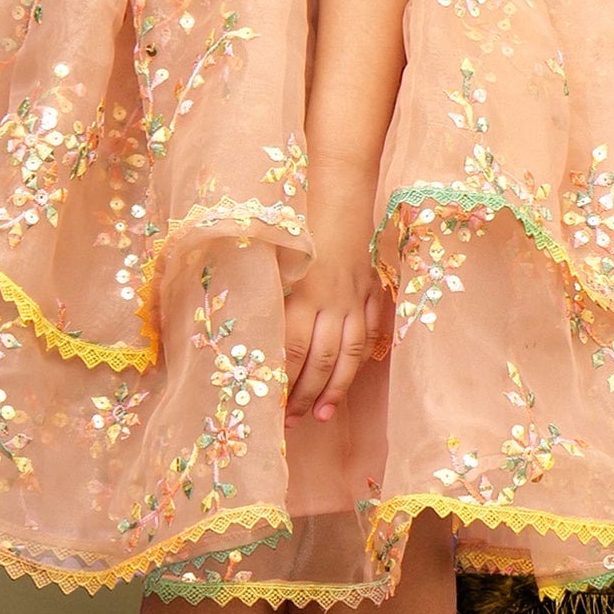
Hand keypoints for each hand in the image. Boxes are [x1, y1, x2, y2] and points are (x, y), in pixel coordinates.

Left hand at [283, 169, 391, 425]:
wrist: (340, 192)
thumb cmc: (299, 222)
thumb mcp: (274, 256)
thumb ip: (264, 292)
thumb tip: (241, 334)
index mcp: (302, 293)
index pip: (292, 351)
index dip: (283, 383)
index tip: (271, 406)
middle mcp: (332, 301)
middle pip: (320, 360)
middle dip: (305, 395)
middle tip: (291, 421)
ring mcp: (356, 299)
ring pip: (348, 354)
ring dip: (335, 388)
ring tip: (322, 415)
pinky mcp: (371, 293)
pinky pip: (369, 333)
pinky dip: (360, 359)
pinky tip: (350, 377)